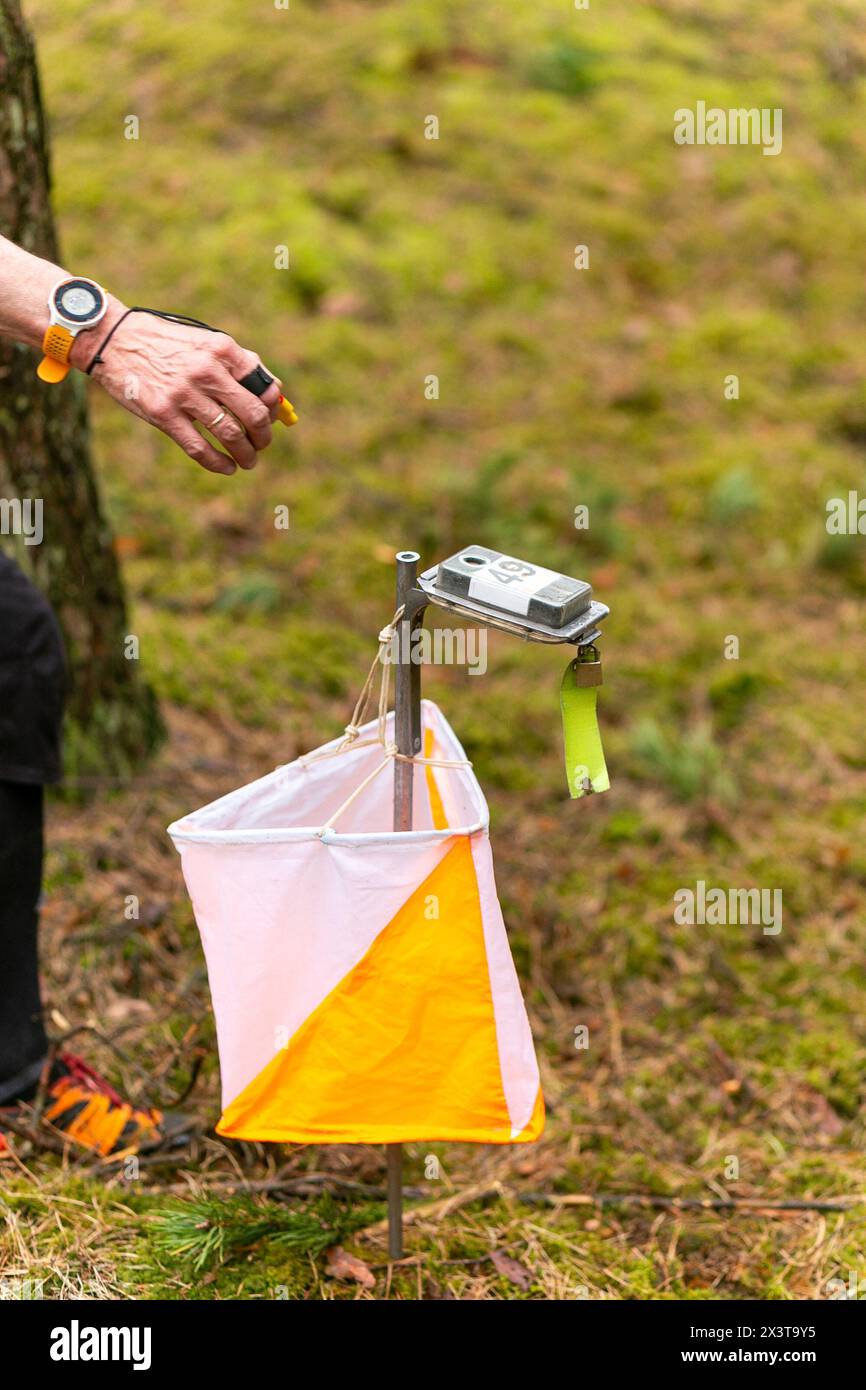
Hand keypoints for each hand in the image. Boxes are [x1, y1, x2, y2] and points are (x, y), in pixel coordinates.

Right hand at [72, 301, 283, 474]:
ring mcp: (184, 393)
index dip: (273, 409)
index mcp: (222, 349)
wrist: (113, 340)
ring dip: (245, 454)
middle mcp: (206, 370)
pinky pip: (200, 448)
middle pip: (252, 414)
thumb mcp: (203, 341)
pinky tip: (226, 467)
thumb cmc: (164, 342)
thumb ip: (236, 363)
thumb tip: (273, 393)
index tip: (271, 419)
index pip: (263, 386)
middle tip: (261, 445)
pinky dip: (218, 463)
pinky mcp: (163, 414)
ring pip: (230, 434)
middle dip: (263, 436)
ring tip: (248, 461)